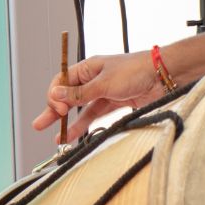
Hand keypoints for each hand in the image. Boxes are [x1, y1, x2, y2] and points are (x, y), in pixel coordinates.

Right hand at [30, 51, 165, 139]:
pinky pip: (95, 114)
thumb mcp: (104, 83)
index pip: (62, 81)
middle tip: (40, 124)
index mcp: (89, 67)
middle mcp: (94, 79)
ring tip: (57, 137)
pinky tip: (75, 134)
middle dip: (54, 110)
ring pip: (81, 108)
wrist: (164, 75)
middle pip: (69, 96)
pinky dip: (85, 124)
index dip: (56, 95)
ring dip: (69, 121)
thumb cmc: (136, 70)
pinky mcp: (116, 102)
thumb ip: (80, 93)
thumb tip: (56, 95)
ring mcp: (105, 91)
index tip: (58, 108)